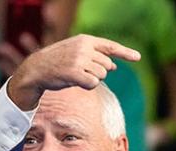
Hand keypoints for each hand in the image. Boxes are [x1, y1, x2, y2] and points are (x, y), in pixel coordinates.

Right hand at [7, 34, 140, 109]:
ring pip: (101, 75)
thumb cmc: (59, 62)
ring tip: (76, 74)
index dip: (125, 53)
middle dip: (98, 72)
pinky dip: (87, 85)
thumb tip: (114, 66)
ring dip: (92, 79)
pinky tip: (75, 81)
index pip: (110, 46)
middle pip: (107, 66)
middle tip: (81, 70)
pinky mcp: (75, 72)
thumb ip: (96, 57)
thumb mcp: (77, 53)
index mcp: (85, 40)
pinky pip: (94, 84)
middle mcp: (84, 48)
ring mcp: (79, 60)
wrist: (37, 69)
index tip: (138, 57)